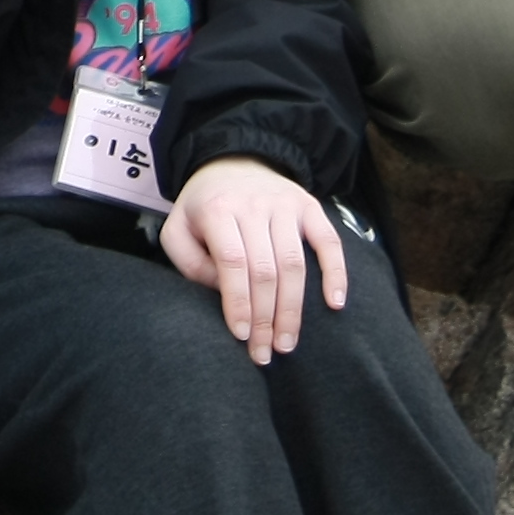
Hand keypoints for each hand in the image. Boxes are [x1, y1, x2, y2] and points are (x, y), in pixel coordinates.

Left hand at [159, 157, 349, 361]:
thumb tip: (224, 293)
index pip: (232, 261)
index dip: (238, 302)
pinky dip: (335, 273)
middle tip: (265, 353)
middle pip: (265, 269)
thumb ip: (189, 262)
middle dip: (266, 318)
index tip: (241, 336)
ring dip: (293, 309)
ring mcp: (285, 204)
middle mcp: (254, 205)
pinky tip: (335, 304)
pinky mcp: (310, 206)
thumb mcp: (178, 228)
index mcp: (218, 209)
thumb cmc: (203, 207)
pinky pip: (328, 242)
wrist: (233, 161)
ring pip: (295, 263)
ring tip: (287, 343)